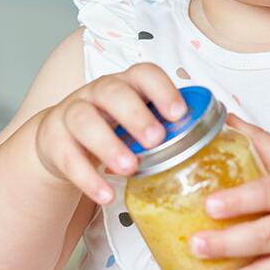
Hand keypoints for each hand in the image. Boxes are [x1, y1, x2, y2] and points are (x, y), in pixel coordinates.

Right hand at [33, 62, 185, 203]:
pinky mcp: (53, 140)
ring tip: (130, 168)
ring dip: (109, 145)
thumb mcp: (138, 123)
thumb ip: (166, 127)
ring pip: (84, 120)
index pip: (143, 74)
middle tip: (156, 140)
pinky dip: (88, 178)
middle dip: (135, 115)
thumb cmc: (113, 131)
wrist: (60, 141)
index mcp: (126, 85)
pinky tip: (106, 195)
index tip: (180, 114)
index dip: (162, 90)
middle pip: (112, 92)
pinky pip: (67, 157)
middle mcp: (97, 93)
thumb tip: (216, 140)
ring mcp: (71, 113)